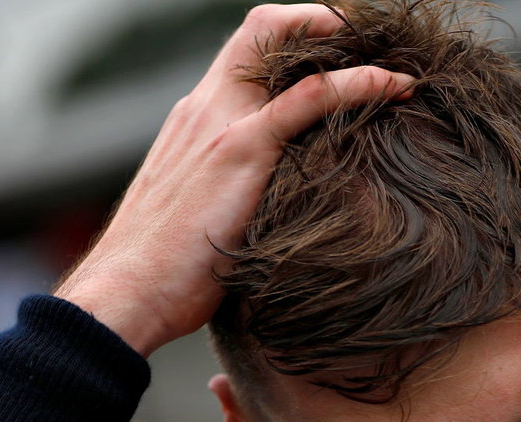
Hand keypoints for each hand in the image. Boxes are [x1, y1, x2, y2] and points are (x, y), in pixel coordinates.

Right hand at [54, 3, 416, 356]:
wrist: (125, 295)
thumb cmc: (163, 276)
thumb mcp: (199, 221)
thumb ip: (230, 199)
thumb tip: (269, 222)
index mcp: (194, 121)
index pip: (245, 53)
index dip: (295, 41)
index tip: (342, 59)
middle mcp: (204, 107)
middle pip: (264, 28)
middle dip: (323, 24)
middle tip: (376, 47)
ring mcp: (220, 124)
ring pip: (284, 46)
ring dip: (347, 44)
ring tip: (395, 61)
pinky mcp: (240, 150)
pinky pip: (310, 97)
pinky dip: (359, 82)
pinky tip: (395, 86)